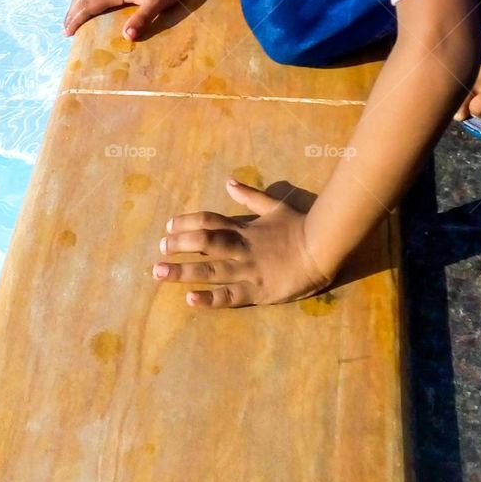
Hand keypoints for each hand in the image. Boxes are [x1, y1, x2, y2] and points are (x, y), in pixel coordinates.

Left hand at [152, 179, 334, 307]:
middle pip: (204, 242)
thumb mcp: (273, 206)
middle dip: (178, 245)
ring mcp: (247, 271)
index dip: (187, 222)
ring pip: (210, 270)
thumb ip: (249, 196)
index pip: (209, 220)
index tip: (169, 227)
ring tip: (159, 273)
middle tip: (158, 250)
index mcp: (243, 228)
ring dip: (182, 272)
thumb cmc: (298, 227)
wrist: (322, 249)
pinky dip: (209, 298)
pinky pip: (229, 297)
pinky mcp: (256, 292)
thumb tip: (229, 182)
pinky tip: (190, 299)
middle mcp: (240, 248)